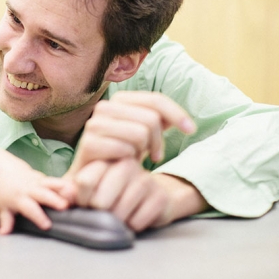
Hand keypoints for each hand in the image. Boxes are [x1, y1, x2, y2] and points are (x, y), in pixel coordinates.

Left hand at [0, 169, 75, 234]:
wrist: (7, 172)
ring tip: (77, 195)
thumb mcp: (2, 207)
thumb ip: (6, 220)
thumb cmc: (6, 194)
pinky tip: (80, 189)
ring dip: (65, 189)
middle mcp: (31, 189)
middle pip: (43, 194)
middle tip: (65, 207)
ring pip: (53, 184)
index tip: (47, 225)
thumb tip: (3, 233)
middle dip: (54, 199)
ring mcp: (40, 182)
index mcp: (19, 198)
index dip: (38, 216)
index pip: (29, 208)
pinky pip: (59, 181)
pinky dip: (69, 185)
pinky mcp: (46, 178)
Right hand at [66, 91, 195, 174]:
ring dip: (142, 151)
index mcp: (118, 100)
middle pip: (151, 118)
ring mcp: (93, 125)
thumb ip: (158, 121)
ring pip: (140, 133)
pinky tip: (123, 165)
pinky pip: (125, 149)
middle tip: (152, 153)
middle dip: (158, 140)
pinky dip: (129, 160)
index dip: (177, 114)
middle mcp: (104, 108)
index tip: (191, 130)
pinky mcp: (88, 144)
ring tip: (134, 157)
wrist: (95, 178)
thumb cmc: (122, 154)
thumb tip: (181, 120)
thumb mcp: (144, 134)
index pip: (156, 99)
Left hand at [73, 160, 206, 230]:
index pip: (84, 182)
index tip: (87, 202)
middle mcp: (126, 165)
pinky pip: (136, 222)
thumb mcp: (89, 190)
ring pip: (119, 213)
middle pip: (100, 201)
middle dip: (99, 214)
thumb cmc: (112, 193)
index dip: (82, 200)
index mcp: (106, 160)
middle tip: (105, 212)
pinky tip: (134, 217)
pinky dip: (132, 226)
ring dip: (116, 222)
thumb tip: (63, 194)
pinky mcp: (159, 197)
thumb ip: (72, 191)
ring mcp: (145, 179)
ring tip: (119, 216)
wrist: (150, 196)